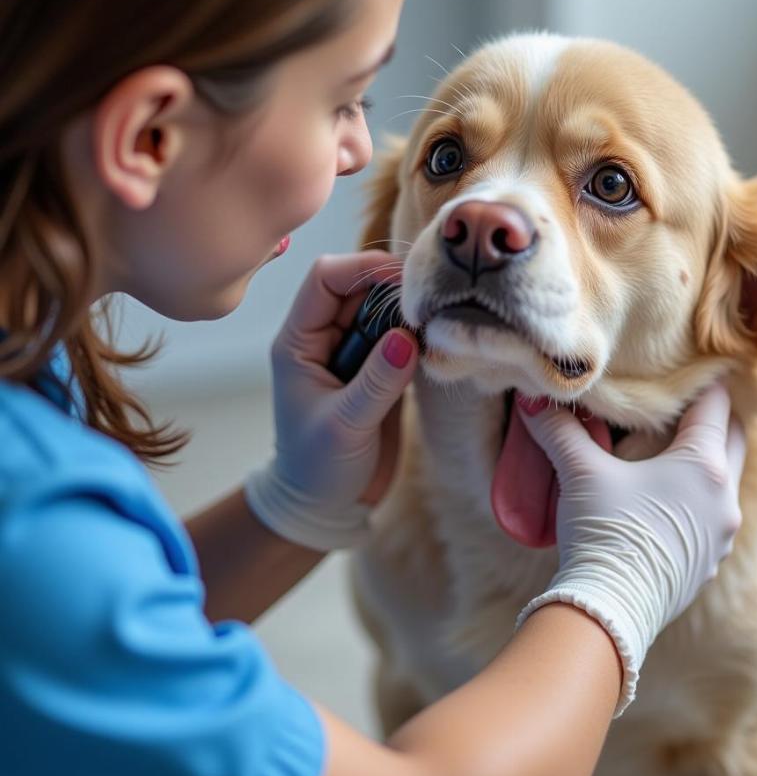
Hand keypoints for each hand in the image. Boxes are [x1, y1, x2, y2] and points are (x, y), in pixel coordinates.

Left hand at [244, 252, 418, 549]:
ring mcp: (353, 353)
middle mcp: (324, 338)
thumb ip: (376, 382)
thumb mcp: (344, 427)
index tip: (405, 278)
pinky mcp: (379, 370)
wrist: (326, 506)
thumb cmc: (318, 469)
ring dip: (411, 312)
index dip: (363, 269)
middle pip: (360, 287)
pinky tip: (438, 342)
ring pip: (384, 309)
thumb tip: (408, 338)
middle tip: (433, 300)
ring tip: (439, 322)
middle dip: (395, 288)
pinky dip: (420, 335)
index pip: (325, 279)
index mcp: (298, 342)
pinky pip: (401, 336)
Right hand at [514, 383, 744, 714]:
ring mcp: (720, 535)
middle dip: (714, 416)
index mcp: (705, 466)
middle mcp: (725, 498)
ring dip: (708, 459)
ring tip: (676, 446)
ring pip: (726, 479)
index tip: (690, 365)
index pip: (716, 405)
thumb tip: (532, 400)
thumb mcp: (580, 472)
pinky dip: (698, 496)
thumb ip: (559, 429)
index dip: (702, 380)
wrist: (608, 611)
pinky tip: (668, 498)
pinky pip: (713, 515)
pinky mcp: (707, 563)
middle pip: (734, 439)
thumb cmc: (604, 532)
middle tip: (687, 399)